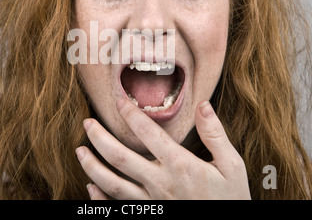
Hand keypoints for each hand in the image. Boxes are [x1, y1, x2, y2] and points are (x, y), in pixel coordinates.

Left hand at [75, 99, 250, 199]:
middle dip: (100, 138)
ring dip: (93, 167)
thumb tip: (202, 106)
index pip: (148, 133)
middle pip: (121, 158)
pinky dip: (101, 199)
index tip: (119, 102)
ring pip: (113, 184)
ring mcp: (153, 202)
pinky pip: (119, 208)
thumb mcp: (232, 166)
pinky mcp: (150, 216)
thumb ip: (215, 135)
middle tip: (87, 123)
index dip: (131, 115)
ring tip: (79, 151)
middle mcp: (161, 183)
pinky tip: (90, 187)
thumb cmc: (231, 199)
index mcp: (180, 165)